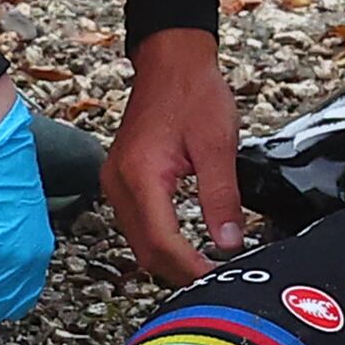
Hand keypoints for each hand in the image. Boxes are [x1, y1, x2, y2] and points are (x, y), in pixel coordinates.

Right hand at [104, 28, 245, 286]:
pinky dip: (159, 241)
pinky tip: (185, 247)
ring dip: (168, 260)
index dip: (190, 269)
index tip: (215, 283)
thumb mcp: (218, 145)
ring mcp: (115, 182)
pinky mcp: (121, 179)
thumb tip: (229, 243)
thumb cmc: (193, 92)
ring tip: (205, 269)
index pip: (162, 242)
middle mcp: (119, 182)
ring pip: (138, 241)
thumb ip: (222, 197)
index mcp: (141, 175)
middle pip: (145, 249)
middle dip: (179, 272)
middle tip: (215, 284)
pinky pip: (136, 224)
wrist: (170, 60)